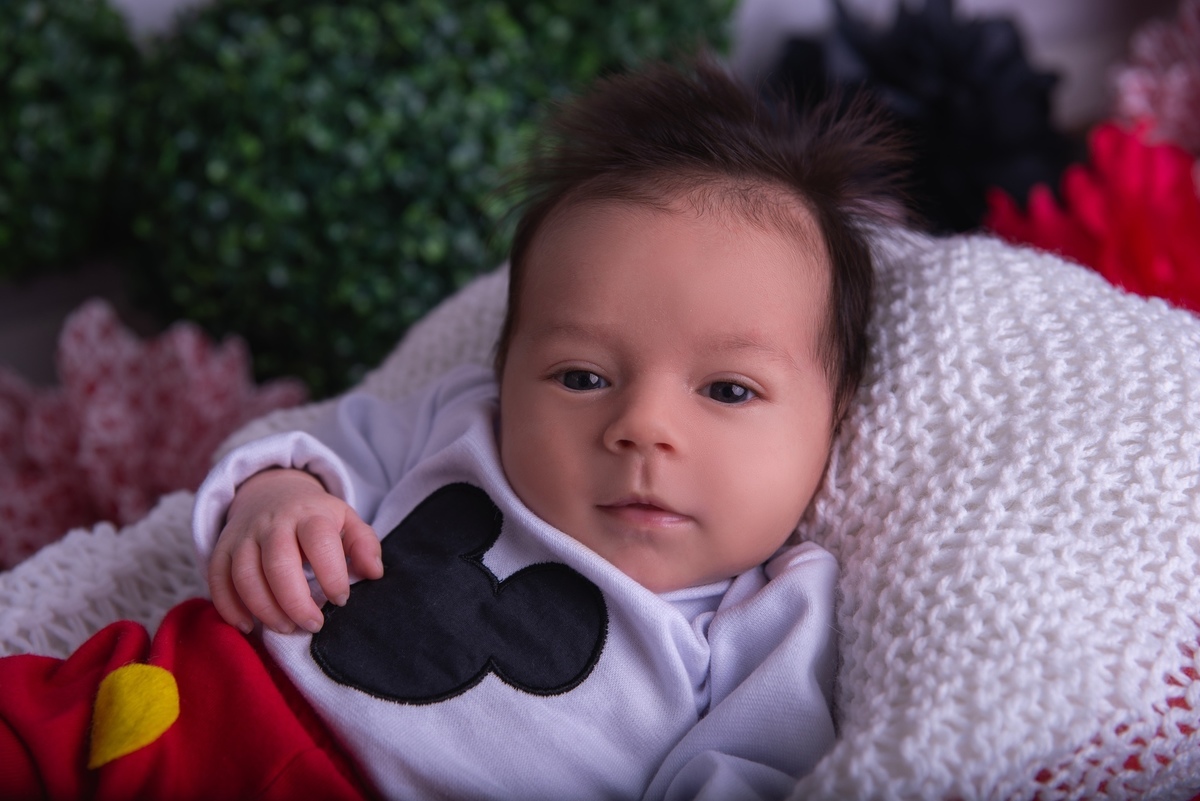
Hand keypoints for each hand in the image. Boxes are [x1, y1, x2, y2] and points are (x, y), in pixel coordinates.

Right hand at [209, 468, 383, 634]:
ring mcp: (244, 535)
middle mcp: (273, 522)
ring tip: (287, 628)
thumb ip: (364, 544)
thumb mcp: (347, 521)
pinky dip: (229, 607)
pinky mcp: (222, 549)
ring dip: (265, 610)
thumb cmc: (316, 517)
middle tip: (314, 624)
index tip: (341, 599)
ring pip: (246, 576)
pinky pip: (218, 580)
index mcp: (310, 513)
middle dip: (296, 602)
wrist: (272, 492)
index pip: (319, 542)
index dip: (332, 575)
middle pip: (278, 564)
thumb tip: (374, 573)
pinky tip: (249, 626)